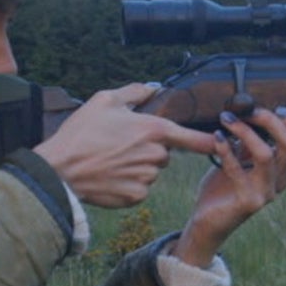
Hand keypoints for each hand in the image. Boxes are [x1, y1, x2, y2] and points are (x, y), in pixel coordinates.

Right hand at [34, 83, 219, 208]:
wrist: (60, 170)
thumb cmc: (81, 133)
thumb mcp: (104, 100)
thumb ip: (134, 92)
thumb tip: (152, 87)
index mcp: (153, 130)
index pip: (193, 138)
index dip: (210, 141)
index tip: (224, 142)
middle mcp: (155, 156)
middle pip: (164, 153)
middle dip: (149, 149)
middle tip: (120, 145)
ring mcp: (147, 179)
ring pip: (151, 171)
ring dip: (138, 166)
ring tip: (111, 160)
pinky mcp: (136, 197)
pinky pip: (140, 188)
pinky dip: (129, 183)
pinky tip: (110, 176)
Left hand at [171, 106, 285, 267]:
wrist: (208, 222)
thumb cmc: (223, 188)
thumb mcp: (239, 159)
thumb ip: (248, 141)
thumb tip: (248, 110)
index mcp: (282, 169)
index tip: (277, 109)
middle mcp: (279, 181)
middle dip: (270, 120)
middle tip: (247, 110)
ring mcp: (266, 193)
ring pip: (266, 155)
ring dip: (245, 132)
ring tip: (227, 120)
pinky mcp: (248, 202)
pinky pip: (238, 170)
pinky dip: (226, 149)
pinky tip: (217, 137)